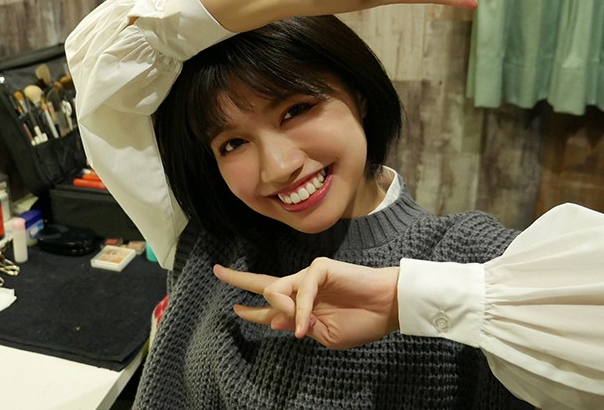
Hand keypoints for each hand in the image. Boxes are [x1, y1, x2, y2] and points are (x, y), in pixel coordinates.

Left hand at [213, 257, 399, 349]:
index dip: (251, 309)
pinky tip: (304, 325)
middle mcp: (300, 288)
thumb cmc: (361, 322)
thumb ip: (298, 325)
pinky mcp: (319, 268)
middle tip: (216, 270)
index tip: (235, 308)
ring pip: (274, 289)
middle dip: (238, 279)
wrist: (387, 309)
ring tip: (300, 327)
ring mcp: (309, 276)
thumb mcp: (325, 336)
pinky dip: (300, 309)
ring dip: (283, 311)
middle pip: (263, 283)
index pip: (270, 306)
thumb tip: (275, 319)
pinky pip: (299, 289)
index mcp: (301, 306)